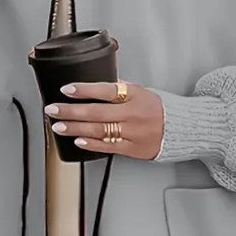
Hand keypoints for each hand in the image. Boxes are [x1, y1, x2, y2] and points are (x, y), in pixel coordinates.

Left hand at [45, 81, 163, 159]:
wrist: (182, 130)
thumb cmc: (161, 109)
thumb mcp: (142, 91)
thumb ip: (120, 89)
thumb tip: (98, 86)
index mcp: (135, 96)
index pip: (106, 90)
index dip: (84, 89)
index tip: (66, 89)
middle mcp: (133, 114)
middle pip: (96, 112)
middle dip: (70, 111)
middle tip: (52, 110)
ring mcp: (132, 133)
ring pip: (99, 131)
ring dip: (75, 129)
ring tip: (58, 126)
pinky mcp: (132, 149)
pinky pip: (108, 146)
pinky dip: (91, 144)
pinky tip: (78, 141)